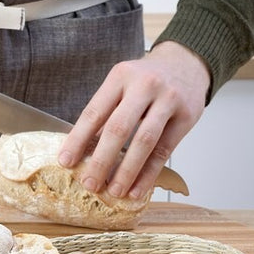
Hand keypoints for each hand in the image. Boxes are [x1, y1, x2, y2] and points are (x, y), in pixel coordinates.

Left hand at [58, 41, 209, 198]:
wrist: (186, 62)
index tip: (66, 161)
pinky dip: (149, 173)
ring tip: (114, 191)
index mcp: (120, 76)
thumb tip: (83, 150)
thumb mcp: (122, 83)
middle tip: (89, 184)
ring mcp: (168, 99)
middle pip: (118, 128)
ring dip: (127, 171)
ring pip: (144, 141)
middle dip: (101, 160)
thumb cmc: (146, 78)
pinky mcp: (187, 116)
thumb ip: (106, 111)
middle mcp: (144, 85)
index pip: (94, 112)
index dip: (78, 139)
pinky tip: (137, 189)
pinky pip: (165, 151)